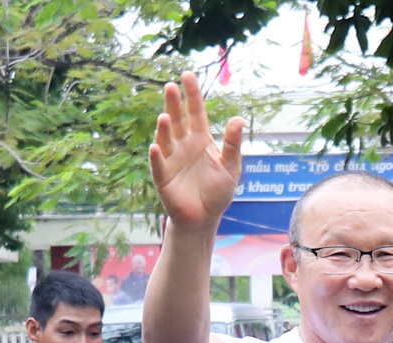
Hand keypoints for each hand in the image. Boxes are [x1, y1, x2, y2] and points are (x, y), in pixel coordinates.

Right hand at [148, 71, 243, 230]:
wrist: (204, 218)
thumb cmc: (218, 191)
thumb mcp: (231, 167)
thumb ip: (233, 144)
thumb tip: (238, 118)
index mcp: (200, 139)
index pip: (196, 112)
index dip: (192, 95)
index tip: (188, 75)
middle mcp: (183, 145)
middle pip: (178, 120)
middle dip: (174, 104)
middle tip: (171, 86)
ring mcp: (171, 159)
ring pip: (165, 139)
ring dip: (164, 129)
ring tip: (165, 116)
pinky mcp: (163, 178)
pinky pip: (158, 165)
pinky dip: (156, 157)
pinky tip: (155, 147)